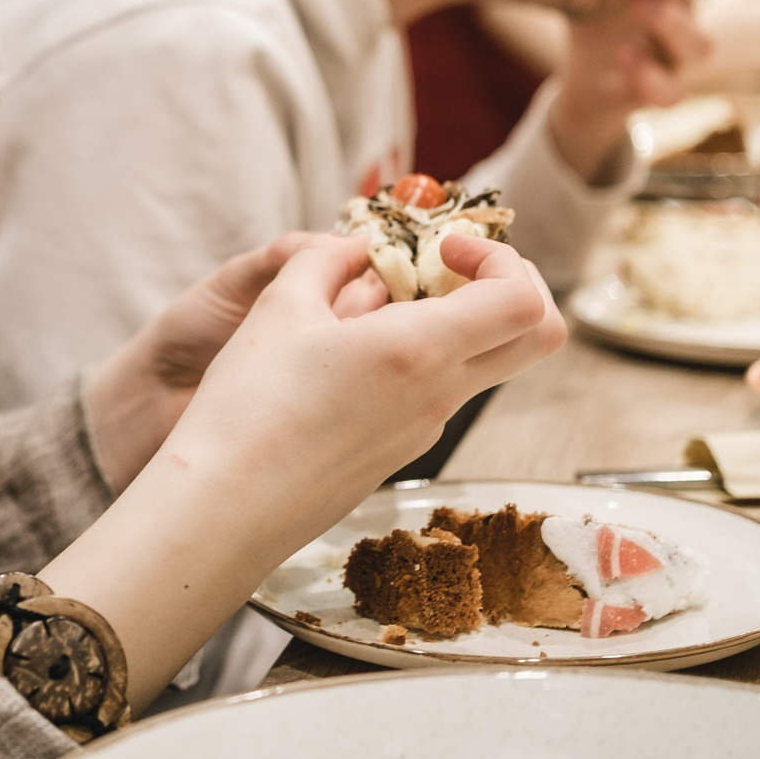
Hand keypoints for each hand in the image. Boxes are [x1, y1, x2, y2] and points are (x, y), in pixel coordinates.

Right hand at [43, 233, 561, 703]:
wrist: (223, 511)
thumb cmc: (247, 411)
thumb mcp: (278, 306)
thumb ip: (326, 260)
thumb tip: (355, 248)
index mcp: (420, 352)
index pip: (526, 300)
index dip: (502, 258)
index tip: (445, 247)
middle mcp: (439, 396)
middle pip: (536, 338)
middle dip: (510, 286)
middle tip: (449, 267)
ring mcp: (424, 430)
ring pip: (481, 363)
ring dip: (454, 320)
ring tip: (372, 305)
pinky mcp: (399, 451)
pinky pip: (435, 392)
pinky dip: (417, 357)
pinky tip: (347, 353)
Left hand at [551, 0, 716, 180]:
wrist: (587, 76)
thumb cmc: (600, 10)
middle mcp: (681, 14)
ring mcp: (675, 55)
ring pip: (697, 44)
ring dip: (671, 23)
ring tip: (641, 7)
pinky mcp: (660, 91)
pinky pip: (670, 91)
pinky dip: (650, 77)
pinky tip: (626, 60)